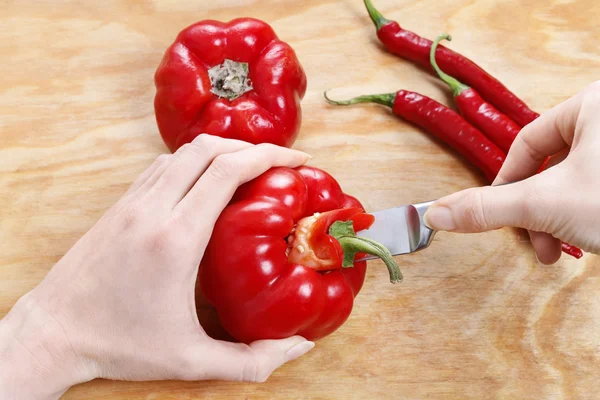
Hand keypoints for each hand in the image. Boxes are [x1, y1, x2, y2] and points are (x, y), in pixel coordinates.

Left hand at [0, 135, 313, 399]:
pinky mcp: (120, 206)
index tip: (297, 160)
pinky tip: (205, 182)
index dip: (268, 157)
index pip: (226, 171)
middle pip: (208, 149)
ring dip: (221, 150)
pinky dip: (192, 162)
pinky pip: (161, 166)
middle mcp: (152, 209)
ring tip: (249, 167)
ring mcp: (132, 203)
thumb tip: (298, 347)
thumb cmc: (119, 345)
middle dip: (252, 147)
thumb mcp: (191, 360)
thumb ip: (250, 360)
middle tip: (280, 160)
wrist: (53, 332)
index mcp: (176, 238)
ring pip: (182, 152)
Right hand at [424, 81, 599, 263]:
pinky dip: (587, 218)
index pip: (528, 141)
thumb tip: (439, 213)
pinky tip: (590, 243)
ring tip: (564, 250)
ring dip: (561, 221)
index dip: (507, 182)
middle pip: (553, 166)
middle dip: (539, 212)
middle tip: (537, 243)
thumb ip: (487, 208)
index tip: (501, 213)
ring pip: (577, 183)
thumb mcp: (546, 205)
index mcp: (593, 105)